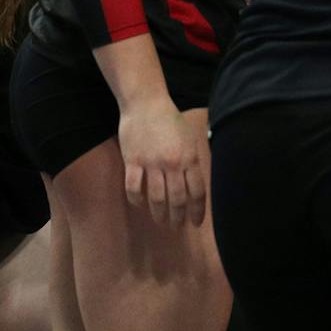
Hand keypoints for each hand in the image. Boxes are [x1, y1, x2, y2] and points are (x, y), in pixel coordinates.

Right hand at [118, 99, 207, 226]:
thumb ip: (193, 161)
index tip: (195, 222)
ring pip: (156, 197)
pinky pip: (134, 187)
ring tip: (160, 221)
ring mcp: (152, 163)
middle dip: (178, 217)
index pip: (197, 192)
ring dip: (159, 213)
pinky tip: (139, 205)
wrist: (146, 104)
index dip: (197, 210)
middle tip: (176, 226)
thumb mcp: (190, 140)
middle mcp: (173, 164)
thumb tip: (196, 184)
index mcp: (190, 159)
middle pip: (177, 199)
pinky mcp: (133, 161)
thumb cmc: (171, 121)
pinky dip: (137, 200)